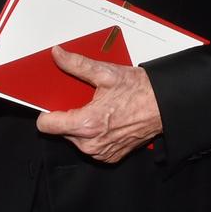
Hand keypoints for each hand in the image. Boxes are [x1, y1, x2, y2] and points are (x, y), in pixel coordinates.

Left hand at [36, 46, 161, 162]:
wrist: (164, 106)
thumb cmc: (139, 91)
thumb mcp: (105, 73)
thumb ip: (76, 64)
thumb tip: (58, 55)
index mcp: (87, 124)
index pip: (46, 125)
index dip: (46, 112)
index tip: (51, 104)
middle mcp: (91, 144)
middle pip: (61, 131)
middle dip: (67, 115)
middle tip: (82, 101)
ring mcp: (101, 153)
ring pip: (75, 139)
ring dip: (80, 125)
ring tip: (96, 109)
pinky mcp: (109, 157)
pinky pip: (90, 146)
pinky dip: (93, 134)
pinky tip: (105, 120)